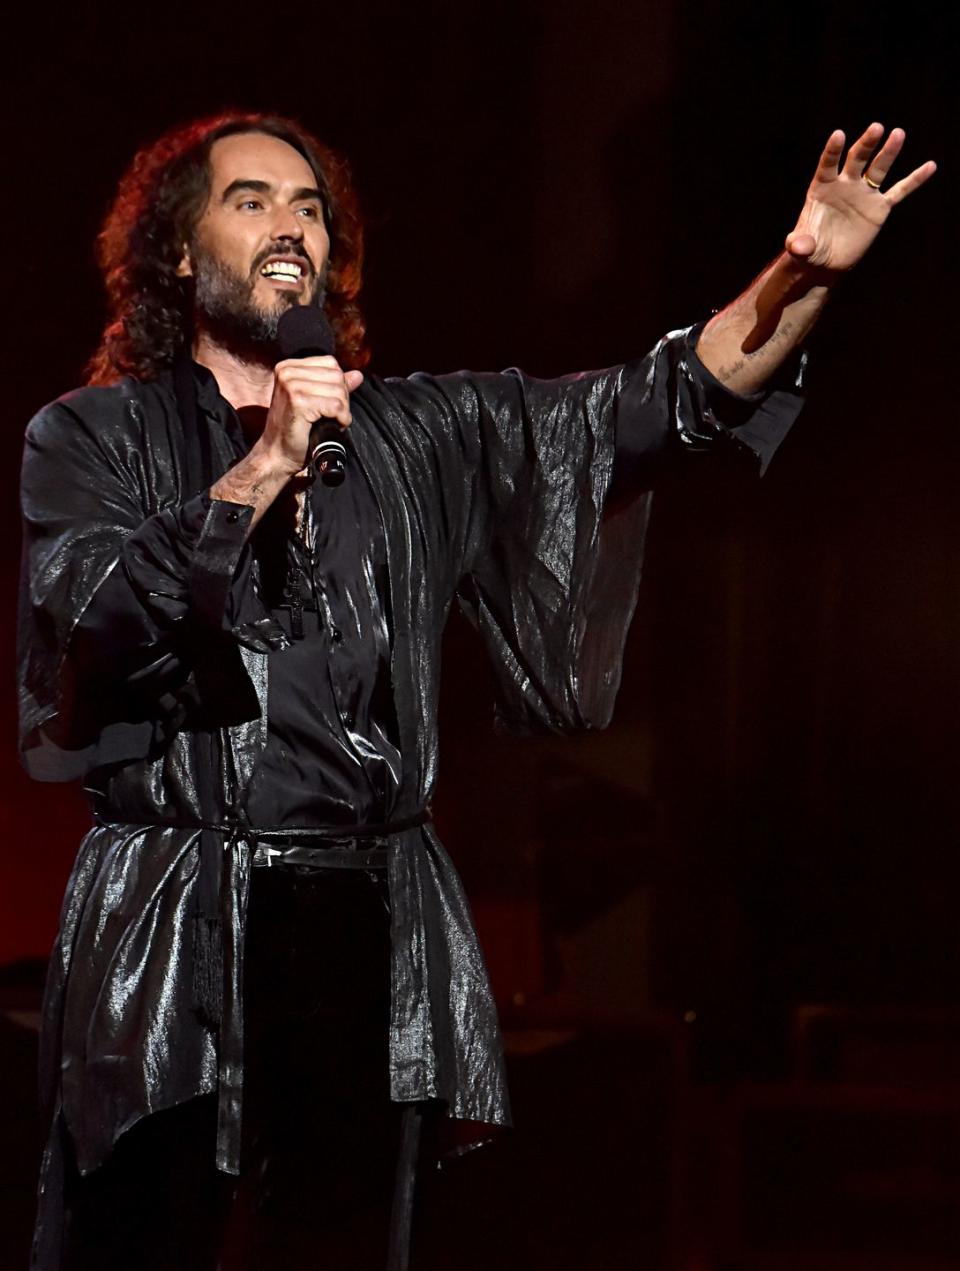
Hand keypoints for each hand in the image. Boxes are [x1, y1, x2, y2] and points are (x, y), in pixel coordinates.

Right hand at [261, 356, 364, 475]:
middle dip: (341, 399)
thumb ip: (334, 385)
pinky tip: (328, 426)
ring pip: (338, 391)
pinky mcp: (298, 402)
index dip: (337, 385)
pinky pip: (336, 406)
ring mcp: (291, 385)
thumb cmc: (294, 431)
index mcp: (288, 367)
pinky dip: (340, 419)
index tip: (327, 404)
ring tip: (327, 421)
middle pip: (336, 376)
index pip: (331, 364)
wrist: (277, 454)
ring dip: (341, 411)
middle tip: (329, 416)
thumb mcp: (314, 402)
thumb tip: (357, 375)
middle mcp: (287, 372)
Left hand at [785, 123, 935, 272]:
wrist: (825, 261)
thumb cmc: (808, 250)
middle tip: (876, 128)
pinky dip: (914, 180)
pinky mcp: (879, 208)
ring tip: (898, 134)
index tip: (839, 135)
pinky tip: (930, 166)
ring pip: (878, 169)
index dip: (833, 151)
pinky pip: (899, 192)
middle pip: (857, 159)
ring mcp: (863, 194)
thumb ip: (798, 243)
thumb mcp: (801, 248)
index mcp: (822, 187)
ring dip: (888, 152)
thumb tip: (797, 246)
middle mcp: (845, 185)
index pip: (828, 164)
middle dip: (866, 144)